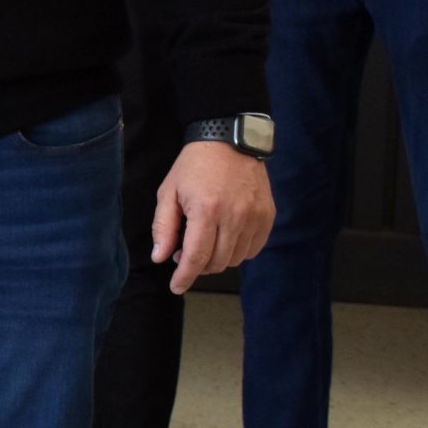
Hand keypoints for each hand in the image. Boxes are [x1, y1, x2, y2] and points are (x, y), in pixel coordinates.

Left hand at [153, 140, 276, 293]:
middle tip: (184, 254)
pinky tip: (225, 237)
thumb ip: (164, 227)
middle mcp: (234, 217)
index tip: (176, 287)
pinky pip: (253, 249)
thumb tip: (160, 258)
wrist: (229, 140)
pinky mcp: (268, 216)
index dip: (184, 277)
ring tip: (204, 241)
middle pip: (217, 262)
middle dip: (198, 267)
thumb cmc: (194, 166)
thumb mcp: (169, 192)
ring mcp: (255, 217)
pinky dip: (237, 251)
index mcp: (206, 210)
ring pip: (235, 259)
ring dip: (217, 259)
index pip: (196, 257)